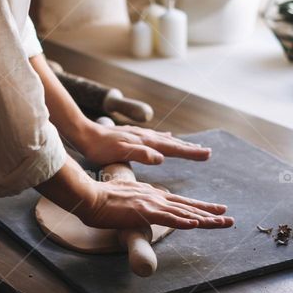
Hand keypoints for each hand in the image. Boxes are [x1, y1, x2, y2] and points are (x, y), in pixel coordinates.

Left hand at [73, 122, 210, 165]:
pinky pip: (155, 137)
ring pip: (165, 140)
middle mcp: (146, 136)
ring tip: (192, 147)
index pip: (173, 148)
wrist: (84, 134)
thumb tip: (161, 158)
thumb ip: (140, 154)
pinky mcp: (133, 136)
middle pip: (173, 143)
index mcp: (145, 142)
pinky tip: (167, 137)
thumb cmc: (100, 148)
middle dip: (190, 149)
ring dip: (180, 144)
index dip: (190, 153)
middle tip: (207, 153)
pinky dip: (165, 139)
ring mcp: (140, 135)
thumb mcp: (119, 153)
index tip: (207, 155)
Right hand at [76, 178, 233, 229]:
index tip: (212, 211)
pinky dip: (184, 221)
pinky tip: (197, 224)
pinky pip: (168, 218)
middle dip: (209, 213)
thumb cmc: (99, 198)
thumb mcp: (122, 197)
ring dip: (205, 219)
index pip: (179, 202)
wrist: (89, 195)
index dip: (197, 207)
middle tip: (228, 218)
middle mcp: (155, 197)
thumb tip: (136, 206)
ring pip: (184, 213)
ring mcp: (151, 204)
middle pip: (187, 207)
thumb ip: (133, 200)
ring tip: (223, 222)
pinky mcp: (144, 212)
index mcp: (150, 195)